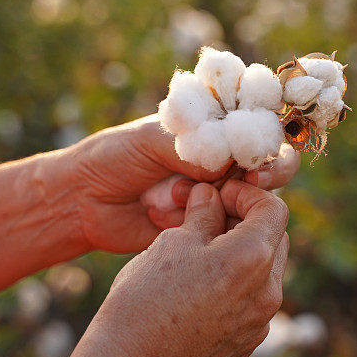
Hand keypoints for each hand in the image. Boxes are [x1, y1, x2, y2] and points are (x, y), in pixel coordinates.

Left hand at [66, 114, 299, 252]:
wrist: (83, 202)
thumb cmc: (114, 157)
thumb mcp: (150, 139)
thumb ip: (193, 146)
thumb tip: (229, 161)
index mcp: (214, 128)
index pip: (261, 126)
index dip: (269, 139)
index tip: (257, 156)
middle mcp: (224, 161)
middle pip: (273, 165)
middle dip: (266, 175)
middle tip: (251, 183)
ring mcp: (219, 196)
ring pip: (254, 203)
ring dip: (221, 202)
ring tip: (173, 197)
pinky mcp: (209, 228)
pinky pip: (225, 230)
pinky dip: (201, 225)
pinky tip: (162, 216)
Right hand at [95, 180, 288, 356]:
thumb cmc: (145, 296)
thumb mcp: (173, 241)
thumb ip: (204, 213)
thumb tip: (212, 195)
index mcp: (252, 258)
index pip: (273, 209)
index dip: (246, 194)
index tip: (219, 196)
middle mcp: (267, 293)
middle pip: (274, 240)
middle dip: (247, 222)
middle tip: (209, 220)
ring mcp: (260, 323)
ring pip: (266, 272)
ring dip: (243, 254)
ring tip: (201, 253)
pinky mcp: (248, 343)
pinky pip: (253, 302)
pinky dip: (237, 286)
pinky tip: (201, 287)